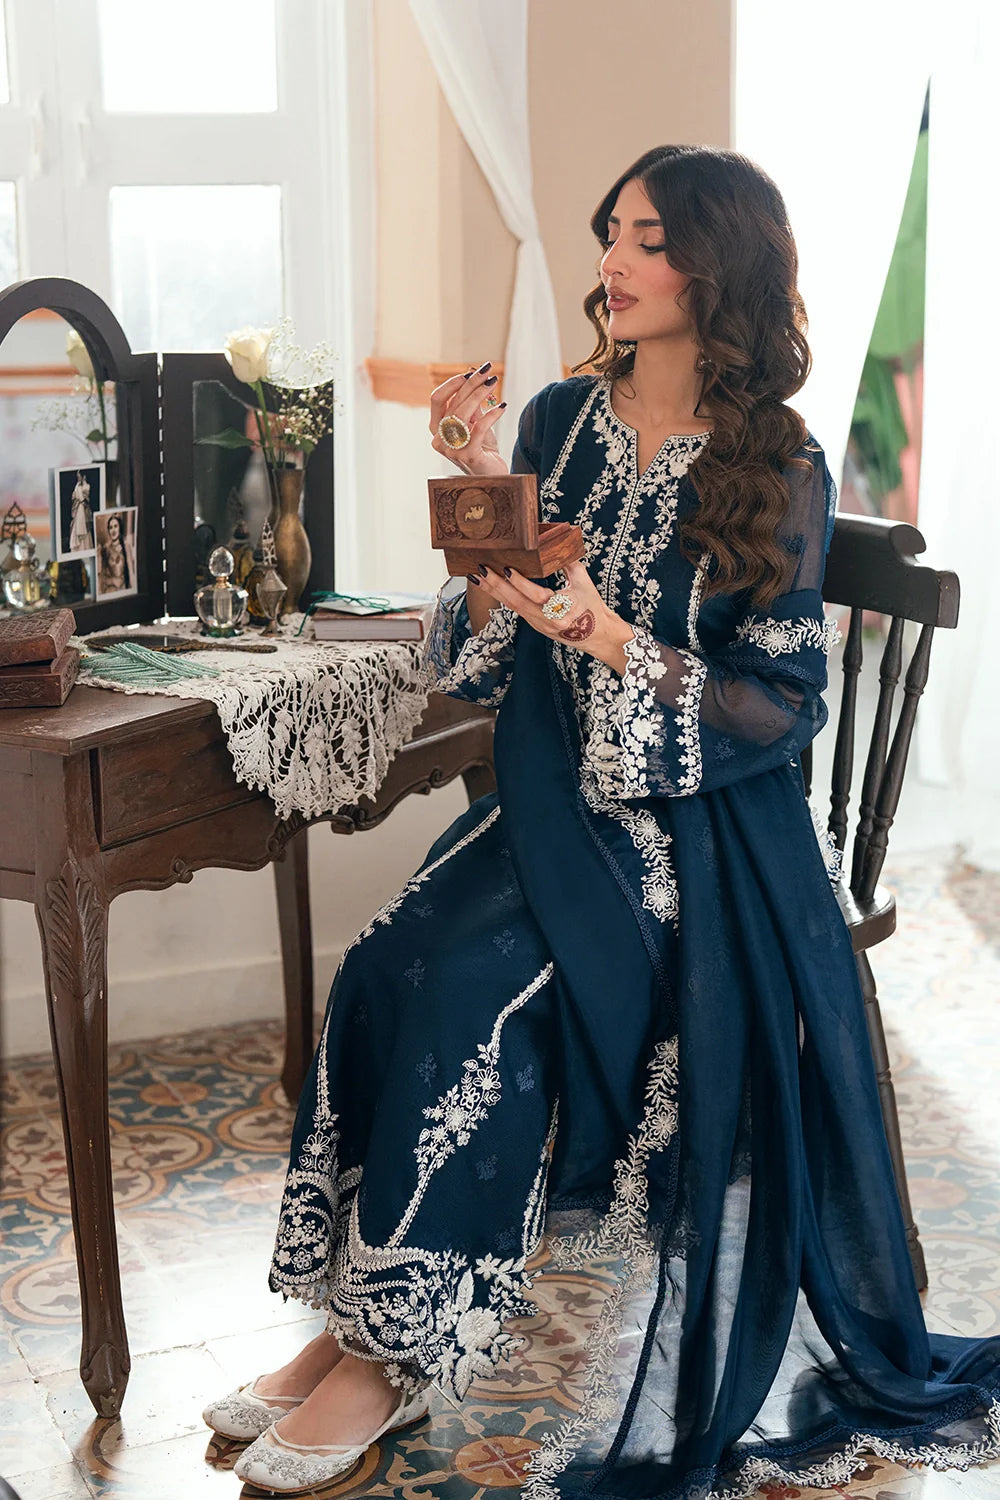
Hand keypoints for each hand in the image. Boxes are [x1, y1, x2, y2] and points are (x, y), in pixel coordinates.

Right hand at [429, 363, 509, 476]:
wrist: (493, 475)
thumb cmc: (482, 448)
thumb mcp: (474, 422)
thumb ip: (471, 403)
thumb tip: (473, 374)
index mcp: (436, 429)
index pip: (437, 399)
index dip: (453, 383)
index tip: (470, 373)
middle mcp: (439, 440)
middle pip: (453, 403)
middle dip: (472, 384)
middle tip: (488, 372)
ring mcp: (452, 450)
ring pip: (463, 413)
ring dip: (480, 394)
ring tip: (494, 383)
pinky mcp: (468, 456)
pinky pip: (479, 428)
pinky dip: (492, 414)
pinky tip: (503, 406)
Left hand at [469, 558, 634, 671]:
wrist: (598, 635)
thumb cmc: (593, 608)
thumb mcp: (583, 581)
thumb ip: (567, 562)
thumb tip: (555, 543)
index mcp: (560, 609)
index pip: (536, 595)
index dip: (520, 582)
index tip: (507, 568)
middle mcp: (546, 620)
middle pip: (516, 602)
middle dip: (496, 586)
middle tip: (480, 570)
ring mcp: (538, 624)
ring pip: (512, 606)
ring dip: (493, 591)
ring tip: (477, 576)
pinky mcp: (535, 625)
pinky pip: (515, 609)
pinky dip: (501, 596)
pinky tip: (490, 586)